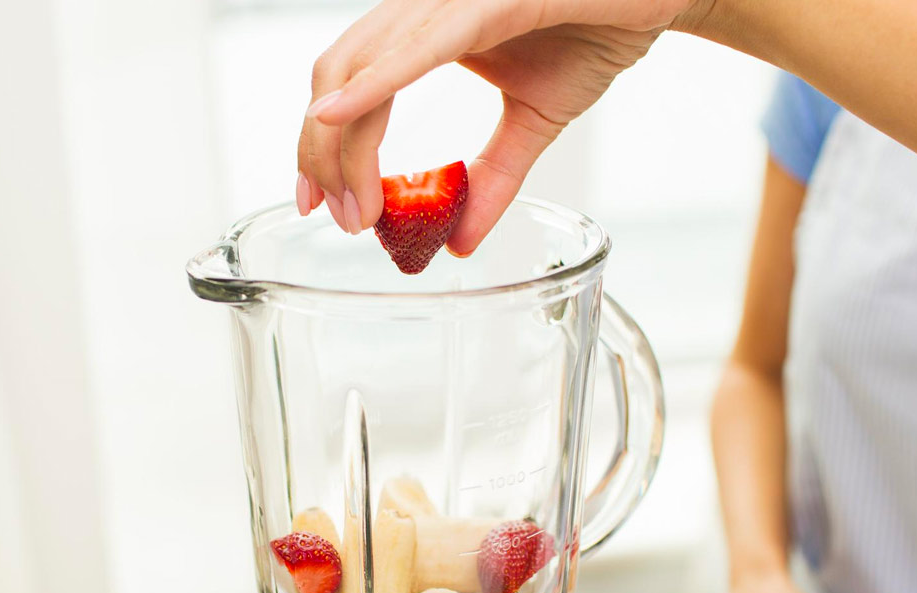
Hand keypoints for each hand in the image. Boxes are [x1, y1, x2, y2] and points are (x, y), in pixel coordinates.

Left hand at [297, 0, 700, 249]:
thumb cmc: (597, 33)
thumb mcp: (533, 122)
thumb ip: (491, 179)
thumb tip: (459, 244)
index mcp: (425, 28)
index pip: (348, 84)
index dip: (322, 144)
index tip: (319, 203)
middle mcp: (425, 5)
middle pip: (338, 76)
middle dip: (320, 153)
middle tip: (330, 216)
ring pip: (366, 65)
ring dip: (345, 141)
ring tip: (348, 203)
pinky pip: (423, 46)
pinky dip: (376, 81)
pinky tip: (338, 115)